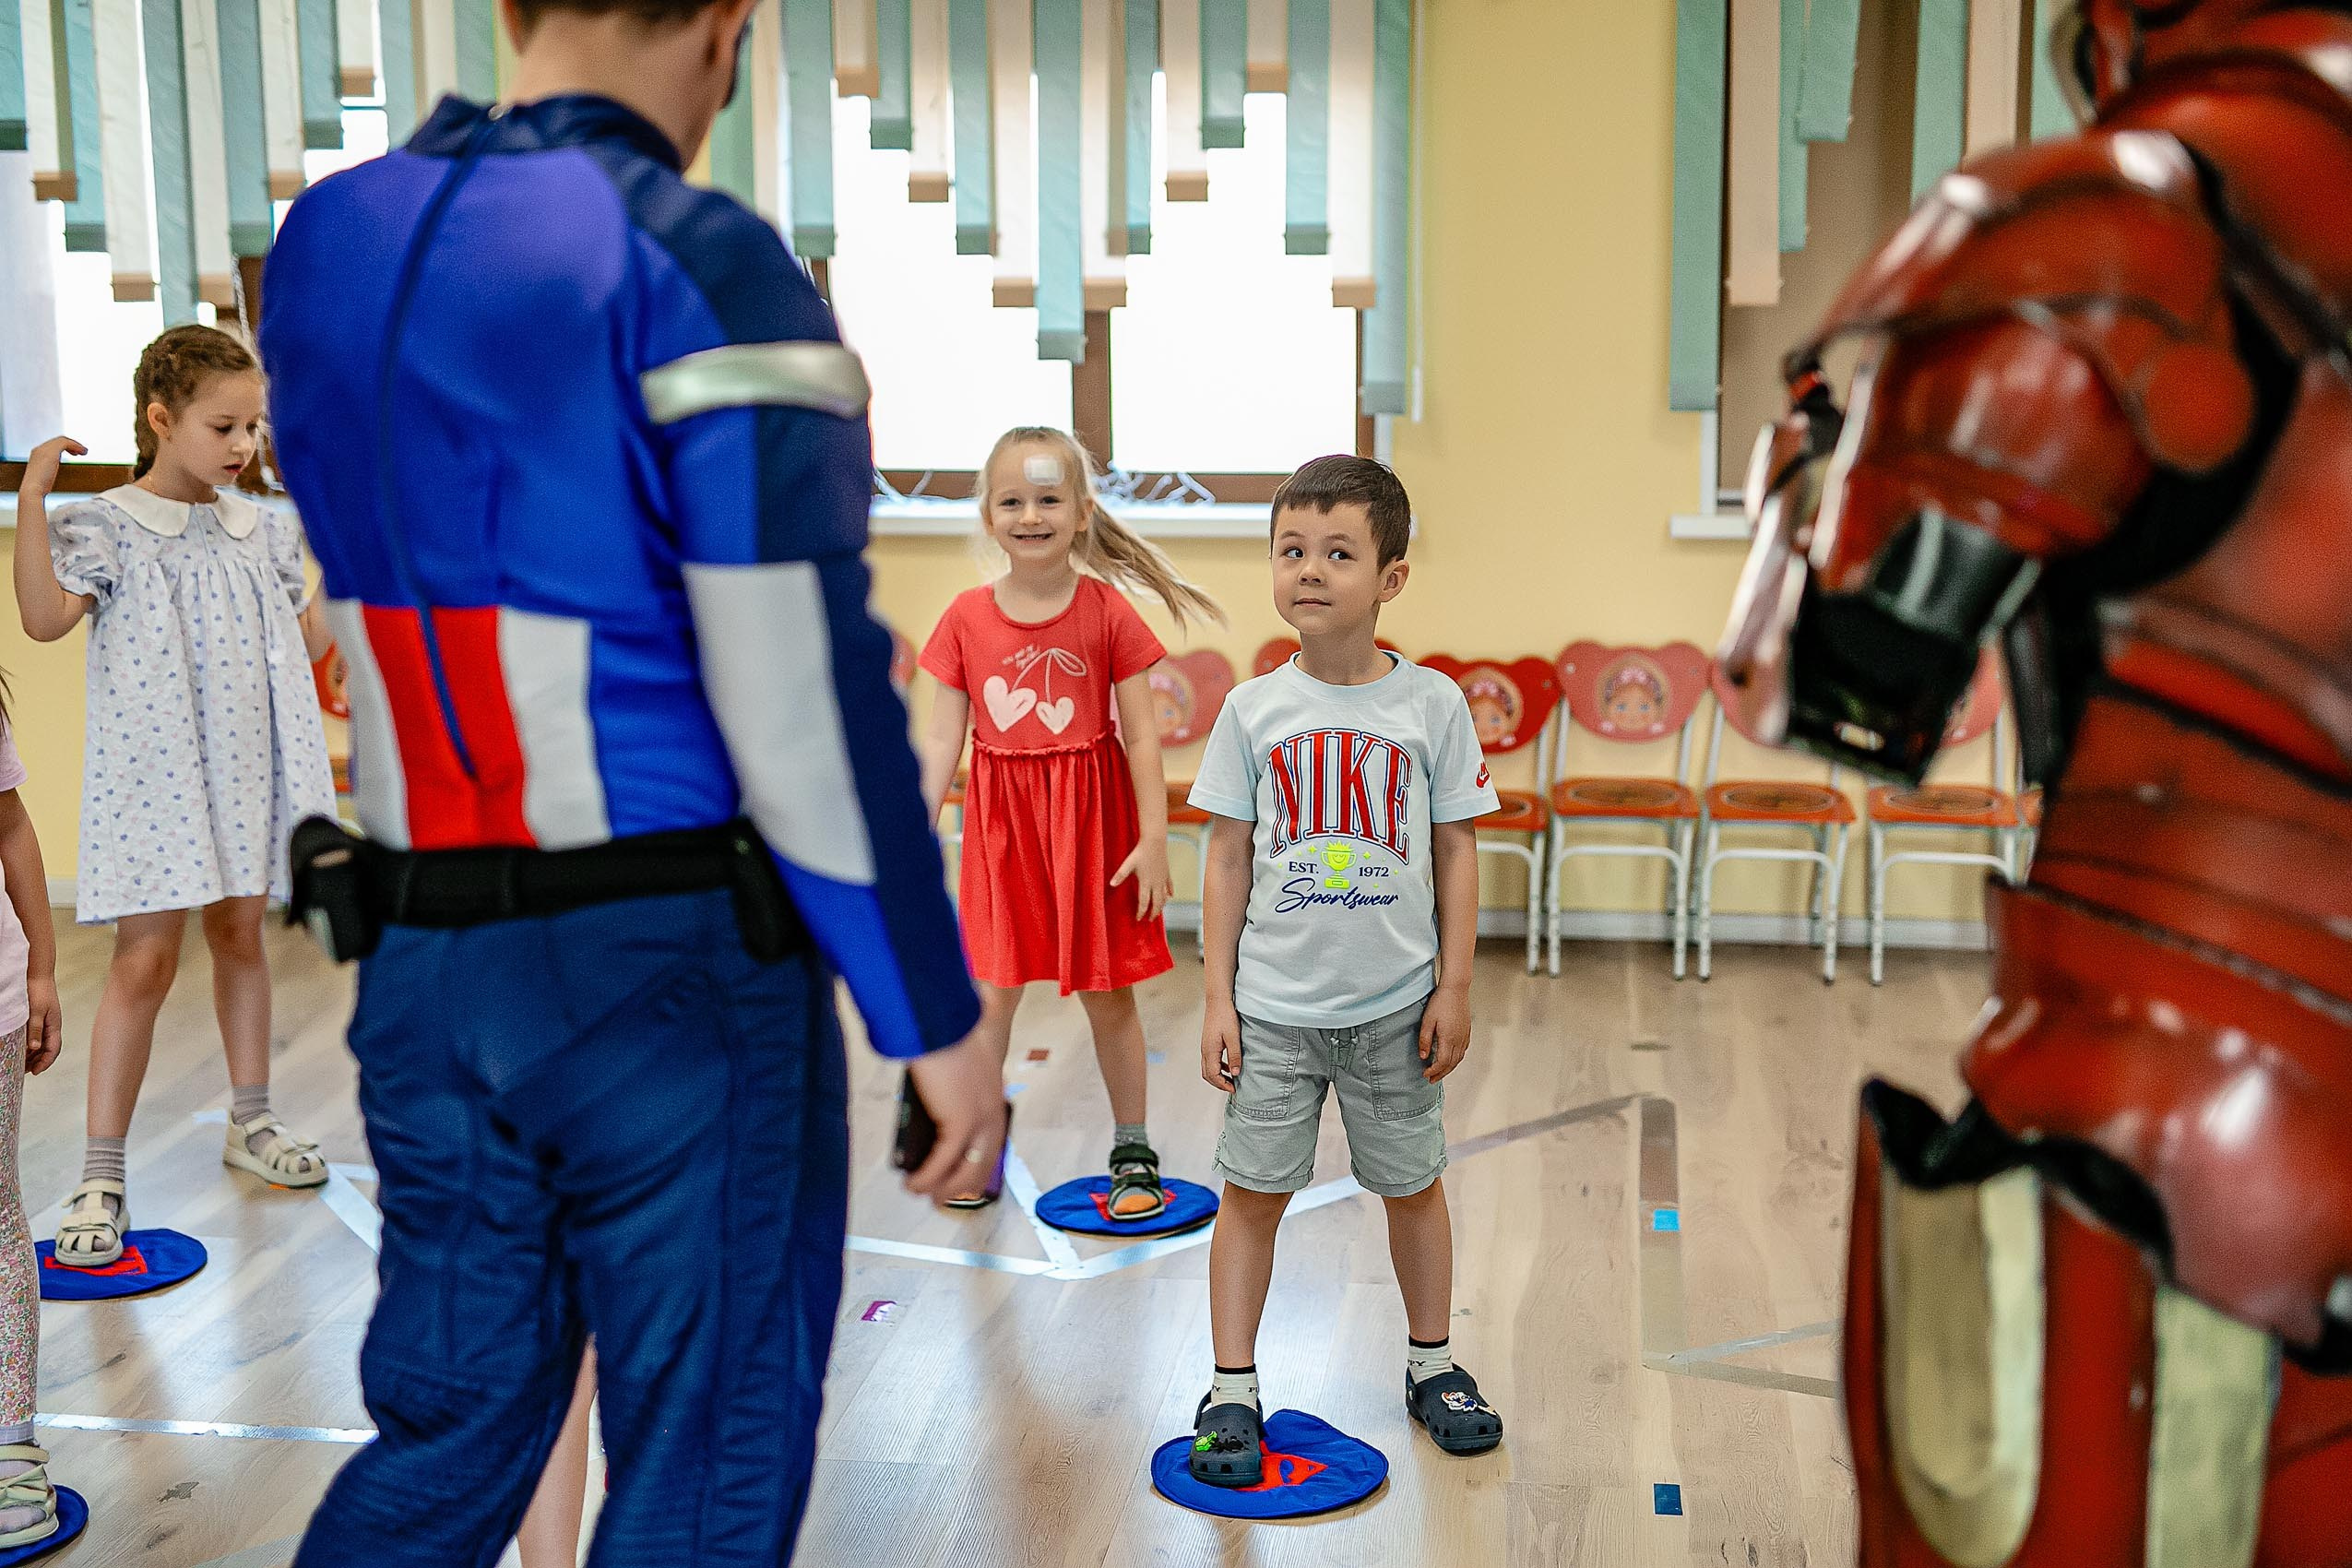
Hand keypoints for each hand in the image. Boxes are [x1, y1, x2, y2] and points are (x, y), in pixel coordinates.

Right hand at [18, 437, 86, 496]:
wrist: (32, 489)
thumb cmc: (38, 489)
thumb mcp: (44, 480)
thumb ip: (48, 476)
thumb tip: (51, 484)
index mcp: (36, 455)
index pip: (51, 446)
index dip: (63, 448)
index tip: (74, 453)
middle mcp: (39, 450)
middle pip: (57, 441)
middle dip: (70, 444)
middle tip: (81, 451)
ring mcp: (44, 449)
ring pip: (62, 440)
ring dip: (75, 445)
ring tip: (84, 451)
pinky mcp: (52, 451)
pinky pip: (66, 442)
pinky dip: (76, 446)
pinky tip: (83, 452)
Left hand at [22, 972, 59, 1074]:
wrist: (38, 974)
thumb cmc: (39, 991)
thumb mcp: (36, 1012)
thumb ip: (35, 1030)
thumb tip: (34, 1048)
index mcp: (55, 1025)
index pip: (53, 1049)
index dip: (45, 1062)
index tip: (35, 1072)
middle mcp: (53, 1026)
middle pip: (49, 1049)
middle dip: (39, 1062)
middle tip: (26, 1071)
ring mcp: (47, 1023)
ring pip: (43, 1044)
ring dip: (35, 1055)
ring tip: (23, 1063)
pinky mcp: (41, 1019)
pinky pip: (38, 1037)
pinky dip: (31, 1046)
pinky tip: (23, 1049)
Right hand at [901, 1030, 1007, 1200]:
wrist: (940, 1024)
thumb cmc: (942, 1040)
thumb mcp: (955, 1072)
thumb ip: (950, 1097)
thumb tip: (930, 1125)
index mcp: (994, 1099)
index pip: (993, 1145)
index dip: (978, 1168)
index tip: (963, 1182)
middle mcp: (993, 1113)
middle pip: (983, 1165)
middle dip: (960, 1187)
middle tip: (940, 1197)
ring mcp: (979, 1120)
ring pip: (965, 1170)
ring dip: (942, 1188)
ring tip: (921, 1194)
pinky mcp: (960, 1123)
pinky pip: (943, 1163)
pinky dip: (926, 1177)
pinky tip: (913, 1184)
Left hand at [1109, 839, 1172, 922]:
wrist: (1155, 841)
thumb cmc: (1140, 852)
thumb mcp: (1128, 864)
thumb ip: (1120, 875)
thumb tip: (1111, 885)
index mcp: (1146, 883)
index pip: (1144, 902)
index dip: (1141, 912)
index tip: (1138, 919)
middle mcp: (1156, 883)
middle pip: (1157, 903)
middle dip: (1154, 913)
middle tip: (1150, 920)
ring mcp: (1163, 879)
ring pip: (1165, 897)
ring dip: (1162, 905)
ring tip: (1159, 911)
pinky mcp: (1167, 873)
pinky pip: (1170, 886)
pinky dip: (1170, 893)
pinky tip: (1170, 896)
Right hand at [1201, 996, 1241, 1092]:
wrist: (1218, 1001)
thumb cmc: (1225, 1016)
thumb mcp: (1234, 1037)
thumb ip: (1234, 1056)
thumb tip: (1235, 1073)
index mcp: (1210, 1051)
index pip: (1213, 1075)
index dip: (1223, 1084)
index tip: (1234, 1089)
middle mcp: (1205, 1050)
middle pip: (1208, 1075)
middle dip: (1219, 1084)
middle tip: (1232, 1087)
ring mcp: (1205, 1047)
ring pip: (1208, 1069)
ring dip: (1218, 1076)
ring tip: (1231, 1079)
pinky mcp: (1208, 1043)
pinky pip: (1210, 1061)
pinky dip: (1218, 1068)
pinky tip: (1229, 1066)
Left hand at [1419, 986, 1470, 1082]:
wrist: (1456, 989)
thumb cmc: (1440, 1002)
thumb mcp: (1427, 1020)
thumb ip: (1424, 1039)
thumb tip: (1423, 1056)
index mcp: (1448, 1038)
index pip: (1442, 1062)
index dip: (1433, 1071)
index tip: (1425, 1074)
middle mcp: (1459, 1040)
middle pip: (1451, 1064)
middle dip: (1441, 1074)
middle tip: (1431, 1080)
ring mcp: (1464, 1036)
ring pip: (1458, 1059)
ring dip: (1449, 1068)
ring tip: (1440, 1073)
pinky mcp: (1467, 1032)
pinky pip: (1463, 1051)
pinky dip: (1456, 1059)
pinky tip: (1451, 1059)